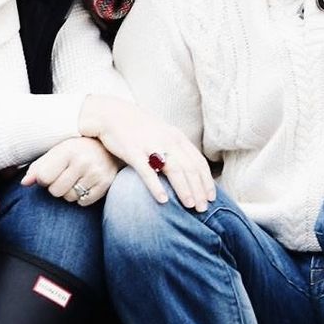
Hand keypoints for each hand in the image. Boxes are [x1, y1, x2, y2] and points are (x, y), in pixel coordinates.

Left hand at [22, 136, 120, 205]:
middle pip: (55, 191)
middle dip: (56, 186)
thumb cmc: (76, 150)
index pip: (44, 177)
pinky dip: (82, 197)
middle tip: (64, 176)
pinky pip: (83, 202)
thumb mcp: (56, 152)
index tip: (48, 174)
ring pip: (69, 198)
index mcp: (68, 150)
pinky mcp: (105, 184)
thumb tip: (24, 183)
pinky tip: (86, 184)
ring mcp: (96, 173)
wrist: (108, 147)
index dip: (42, 179)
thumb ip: (38, 167)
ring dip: (69, 192)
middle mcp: (83, 161)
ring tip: (75, 179)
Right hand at [78, 95, 214, 210]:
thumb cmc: (139, 129)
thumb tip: (191, 173)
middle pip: (189, 168)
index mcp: (177, 137)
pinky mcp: (133, 152)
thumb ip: (177, 150)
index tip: (211, 198)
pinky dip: (156, 186)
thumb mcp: (163, 135)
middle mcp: (167, 140)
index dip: (206, 181)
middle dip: (198, 190)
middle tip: (202, 209)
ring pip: (174, 169)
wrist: (112, 114)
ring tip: (189, 206)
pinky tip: (163, 200)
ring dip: (184, 189)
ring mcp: (151, 145)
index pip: (198, 162)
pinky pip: (147, 171)